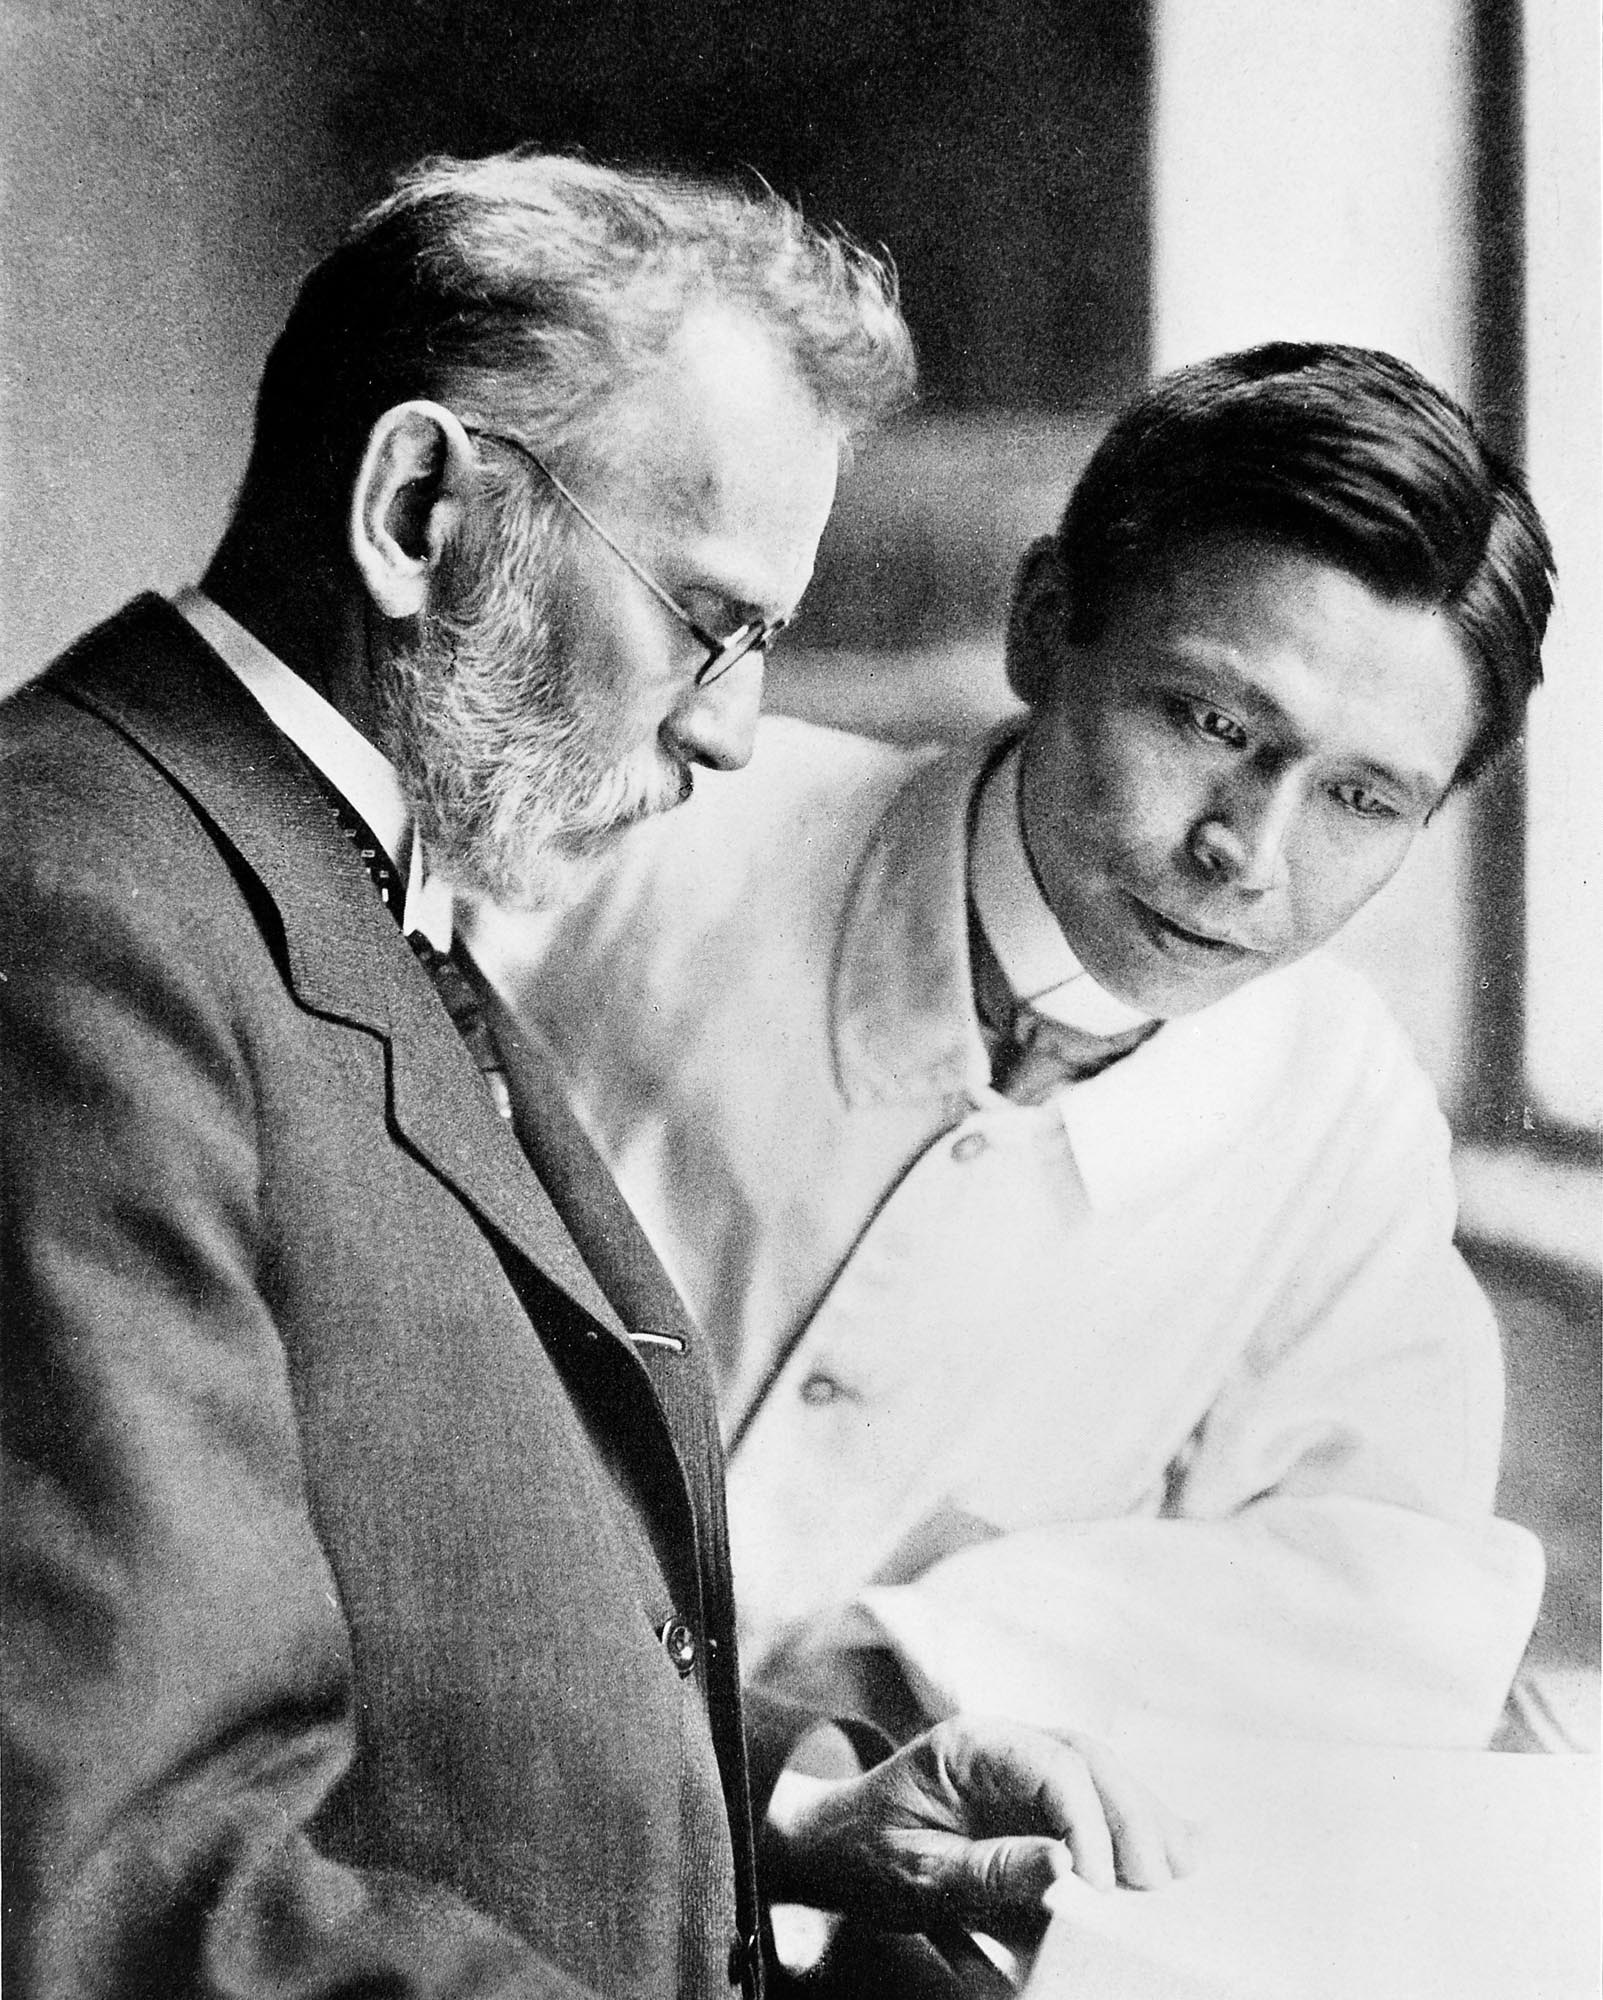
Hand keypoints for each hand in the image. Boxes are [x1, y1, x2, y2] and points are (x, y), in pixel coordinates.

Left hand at [762, 1715, 1195, 1939]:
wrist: (835, 1841)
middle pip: (1088, 1757)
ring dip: (1145, 1817)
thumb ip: (988, 1870)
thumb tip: (1066, 1868)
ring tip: (1182, 1872)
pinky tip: (1182, 1844)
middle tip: (1158, 1884)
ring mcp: (1023, 1763)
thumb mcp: (915, 1872)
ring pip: (1102, 1771)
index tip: (1100, 1885)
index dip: (1087, 1821)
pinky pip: (1098, 1794)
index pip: (1051, 1764)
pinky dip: (1139, 1820)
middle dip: (1132, 1815)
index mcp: (968, 1744)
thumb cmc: (866, 1854)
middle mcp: (1004, 1741)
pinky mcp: (1037, 1794)